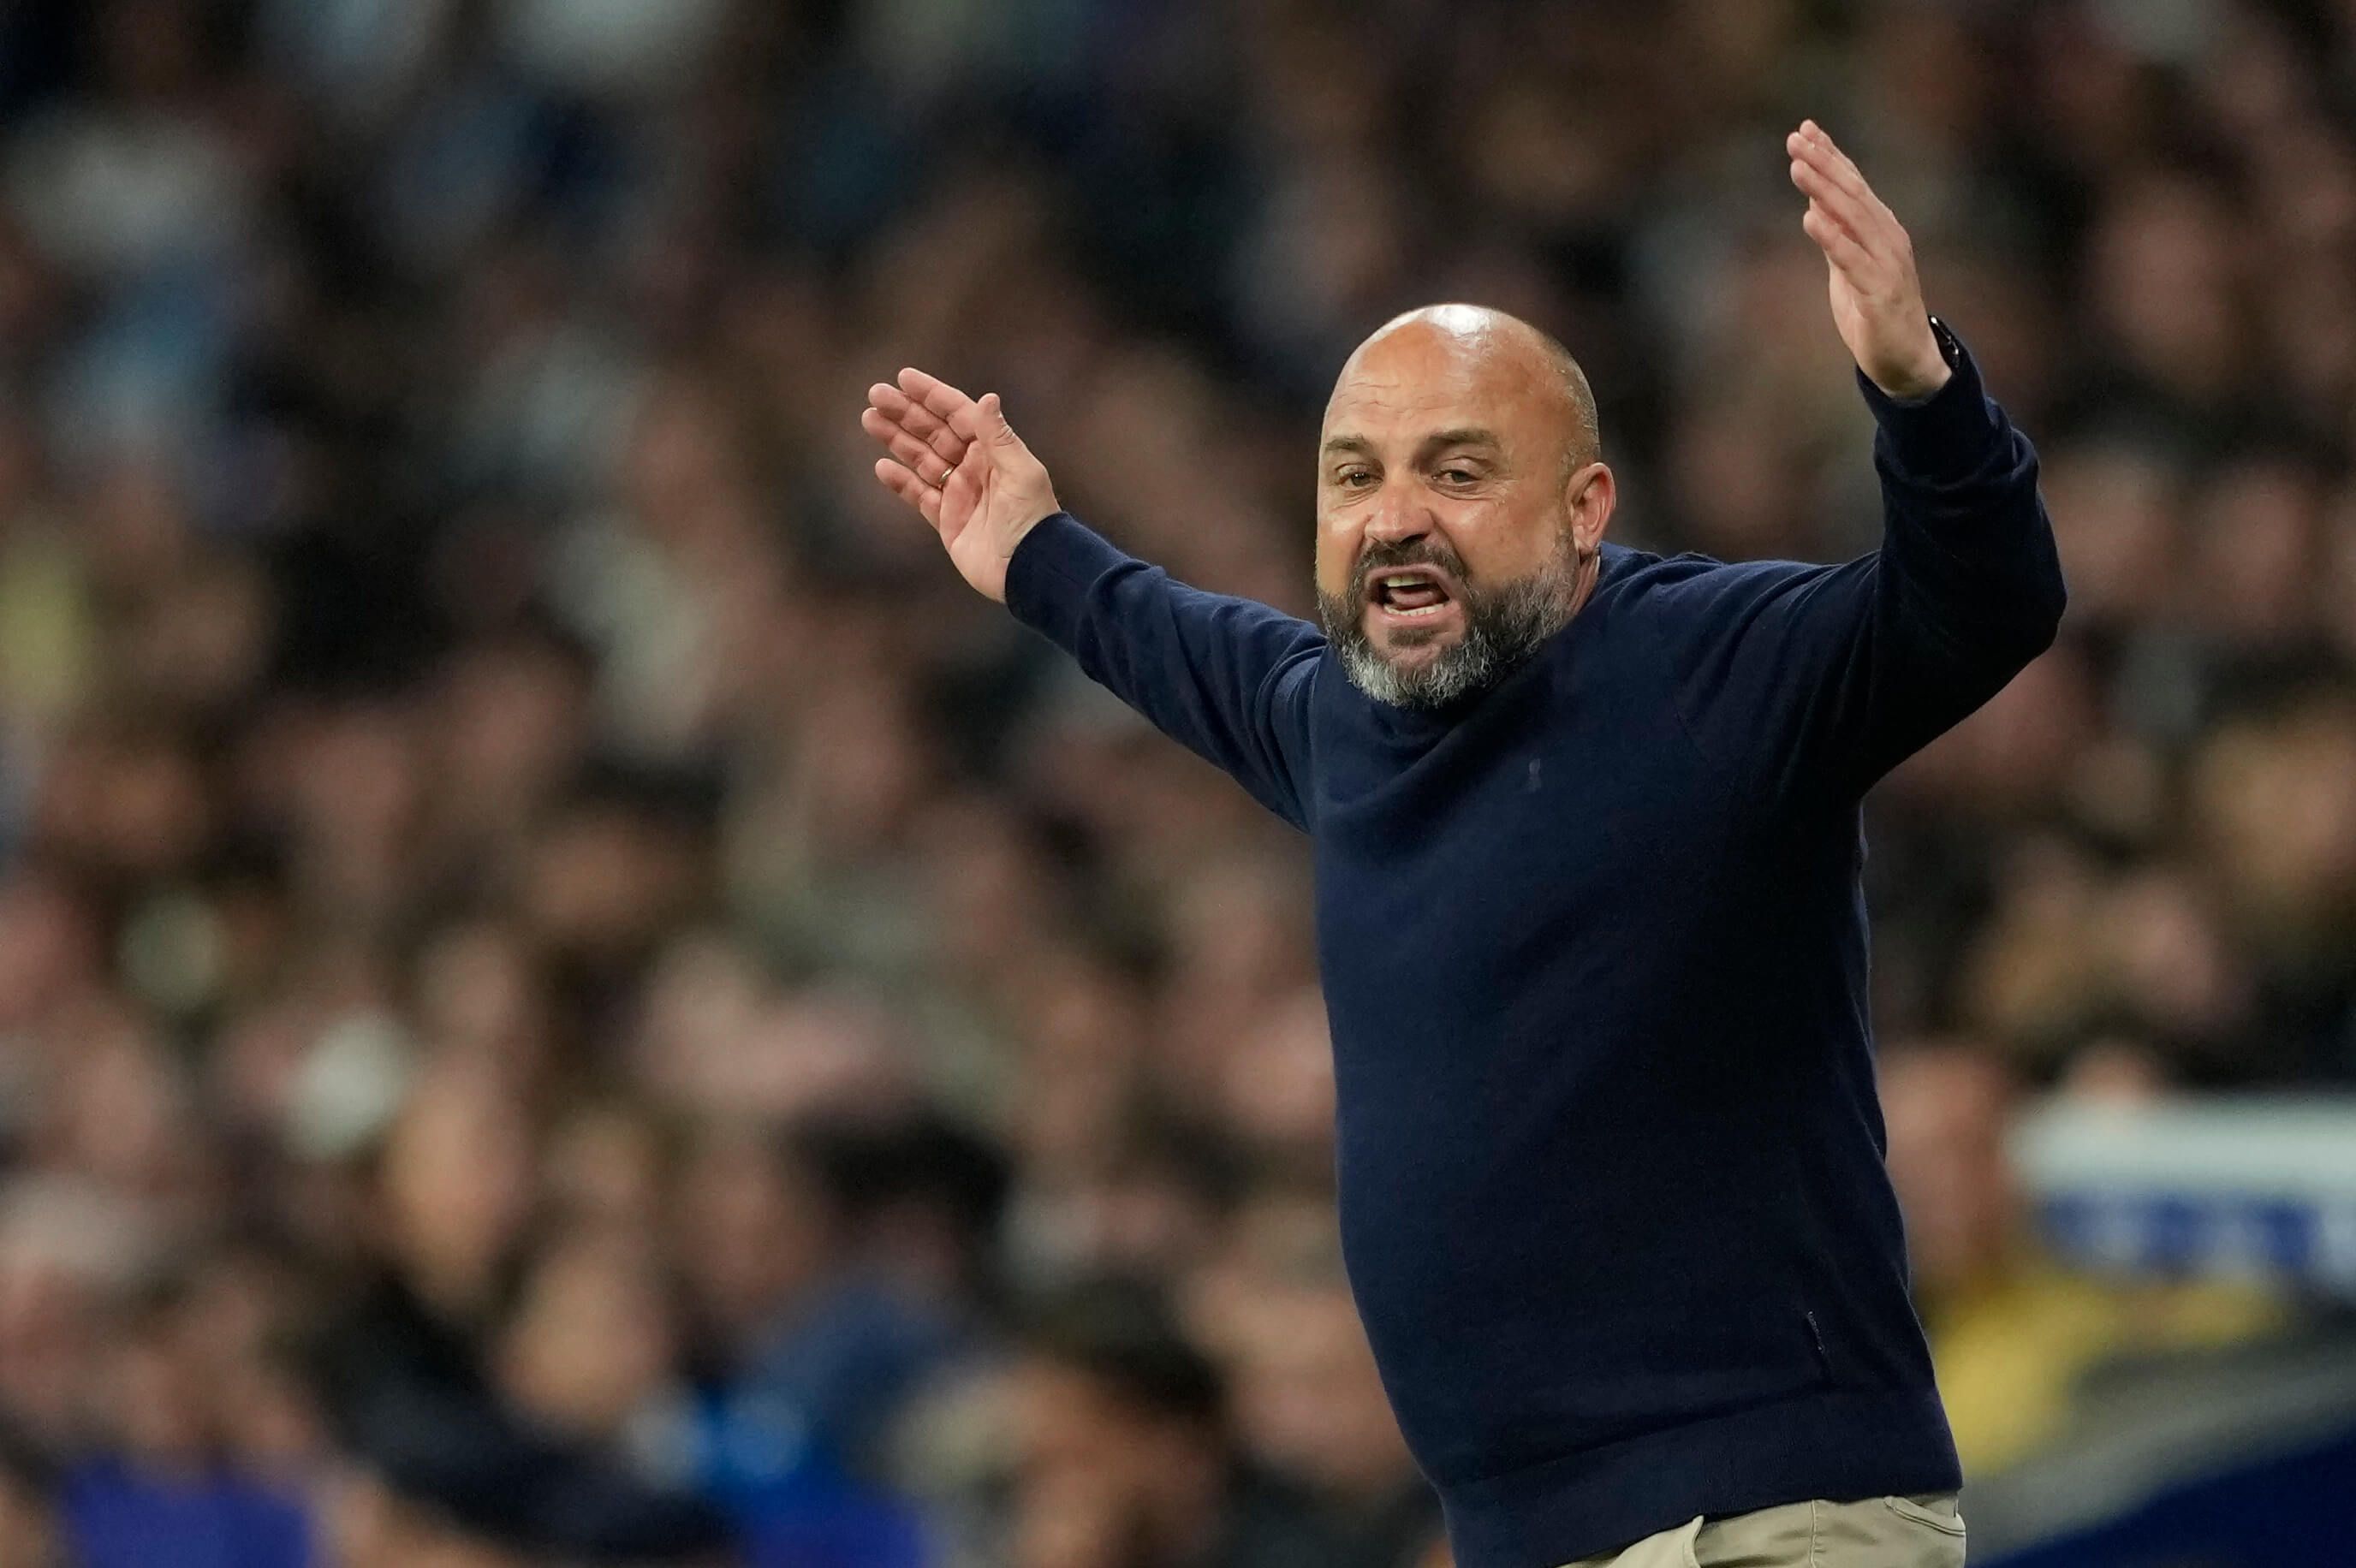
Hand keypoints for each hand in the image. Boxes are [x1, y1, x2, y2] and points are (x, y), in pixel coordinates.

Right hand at [862, 369, 1060, 602]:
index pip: (957, 414)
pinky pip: (919, 496)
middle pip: (933, 432)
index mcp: (992, 451)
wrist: (1030, 569)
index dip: (931, 395)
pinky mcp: (948, 521)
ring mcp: (959, 494)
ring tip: (870, 420)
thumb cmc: (1033, 518)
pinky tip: (882, 466)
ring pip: (921, 459)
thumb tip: (987, 397)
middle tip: (875, 396)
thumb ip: (998, 436)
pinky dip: (900, 482)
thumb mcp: (1021, 472)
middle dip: (905, 413)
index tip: (903, 378)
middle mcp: (974, 467)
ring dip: (896, 440)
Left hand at [1787, 121, 1949, 400]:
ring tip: (1799, 165)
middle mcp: (1887, 238)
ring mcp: (1887, 263)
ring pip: (1853, 218)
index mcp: (1880, 229)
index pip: (1853, 184)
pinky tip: (1811, 218)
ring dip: (1824, 190)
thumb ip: (1835, 235)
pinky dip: (1832, 237)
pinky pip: (1852, 260)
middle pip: (1852, 193)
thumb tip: (1815, 203)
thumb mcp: (1849, 267)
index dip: (1830, 156)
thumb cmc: (1876, 311)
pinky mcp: (1880, 292)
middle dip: (1823, 163)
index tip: (1805, 129)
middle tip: (1796, 137)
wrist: (1907, 359)